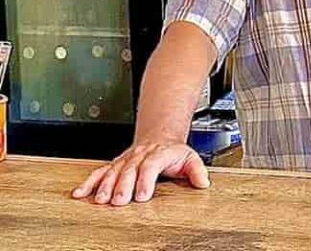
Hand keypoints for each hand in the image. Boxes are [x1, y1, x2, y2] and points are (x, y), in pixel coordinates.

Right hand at [71, 142, 209, 205]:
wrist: (160, 136)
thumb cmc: (174, 152)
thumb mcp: (190, 157)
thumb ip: (197, 170)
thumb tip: (203, 182)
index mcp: (159, 154)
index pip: (151, 165)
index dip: (145, 180)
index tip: (142, 195)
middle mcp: (140, 155)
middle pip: (129, 170)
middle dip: (123, 186)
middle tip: (119, 201)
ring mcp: (126, 159)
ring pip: (113, 171)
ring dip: (105, 186)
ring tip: (100, 200)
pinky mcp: (115, 164)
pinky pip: (100, 172)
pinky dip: (89, 182)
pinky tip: (80, 193)